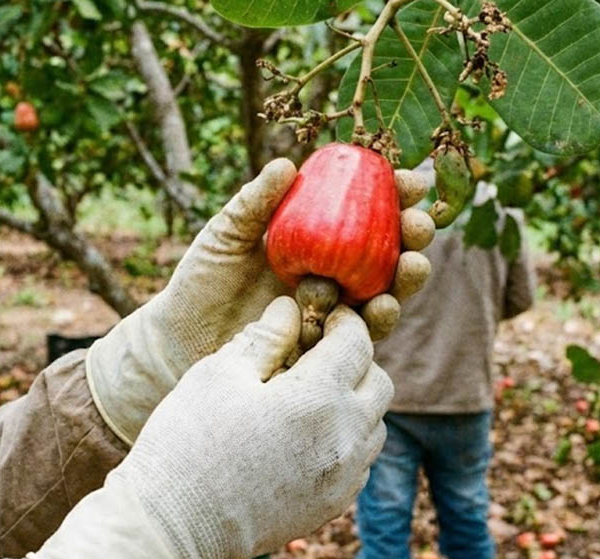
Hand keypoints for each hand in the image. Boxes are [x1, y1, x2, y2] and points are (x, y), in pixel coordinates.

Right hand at [29, 298, 390, 558]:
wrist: (175, 526)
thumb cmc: (189, 441)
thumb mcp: (219, 374)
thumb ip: (264, 336)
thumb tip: (290, 308)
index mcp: (318, 397)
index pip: (357, 342)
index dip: (344, 321)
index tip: (325, 316)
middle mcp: (344, 438)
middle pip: (378, 382)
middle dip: (356, 360)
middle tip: (318, 354)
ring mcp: (342, 477)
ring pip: (375, 424)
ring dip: (354, 402)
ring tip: (310, 397)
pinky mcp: (332, 505)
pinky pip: (359, 461)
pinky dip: (345, 440)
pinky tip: (305, 437)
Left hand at [87, 157, 430, 443]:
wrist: (179, 340)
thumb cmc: (201, 281)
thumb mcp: (225, 235)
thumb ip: (254, 203)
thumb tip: (286, 164)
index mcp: (315, 237)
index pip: (365, 211)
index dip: (393, 195)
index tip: (411, 181)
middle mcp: (333, 273)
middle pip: (387, 251)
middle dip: (412, 236)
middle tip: (420, 224)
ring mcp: (333, 313)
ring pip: (384, 293)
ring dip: (405, 280)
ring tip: (411, 265)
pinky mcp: (326, 351)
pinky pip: (361, 338)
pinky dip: (376, 321)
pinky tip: (380, 307)